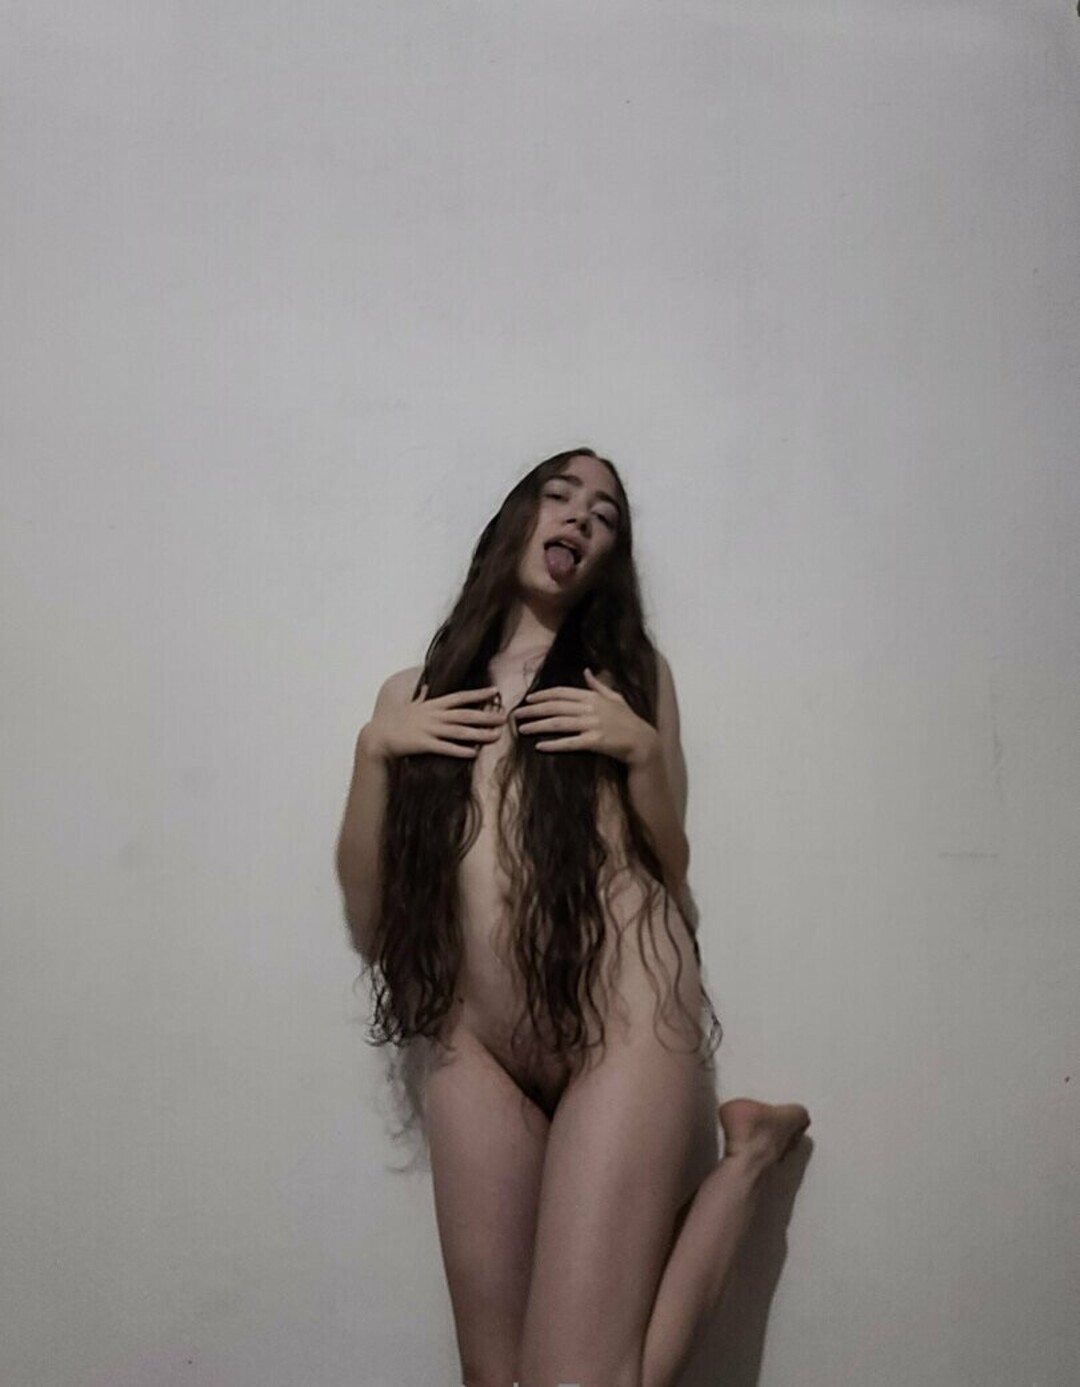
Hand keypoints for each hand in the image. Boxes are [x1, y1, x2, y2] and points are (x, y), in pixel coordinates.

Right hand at [366, 684, 505, 759]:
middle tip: (504, 717)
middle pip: (465, 715)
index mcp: (433, 705)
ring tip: (496, 736)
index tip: (495, 692)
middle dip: (486, 716)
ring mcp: (430, 730)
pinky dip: (460, 750)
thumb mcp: (410, 704)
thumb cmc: (395, 720)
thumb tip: (425, 686)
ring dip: (479, 734)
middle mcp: (435, 716)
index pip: (460, 697)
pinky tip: (474, 753)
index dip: (479, 694)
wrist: (379, 735)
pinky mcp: (424, 744)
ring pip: (460, 731)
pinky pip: (446, 748)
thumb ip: (421, 696)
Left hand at [511, 668, 656, 765]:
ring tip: (522, 729)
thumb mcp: (615, 697)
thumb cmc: (628, 719)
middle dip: (533, 710)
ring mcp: (592, 725)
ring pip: (558, 724)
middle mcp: (590, 709)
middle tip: (516, 715)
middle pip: (555, 707)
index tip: (528, 700)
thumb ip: (598, 685)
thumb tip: (586, 671)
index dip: (542, 695)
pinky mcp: (595, 742)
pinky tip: (540, 746)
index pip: (561, 693)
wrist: (643, 741)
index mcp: (592, 697)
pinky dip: (554, 744)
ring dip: (538, 726)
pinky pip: (570, 742)